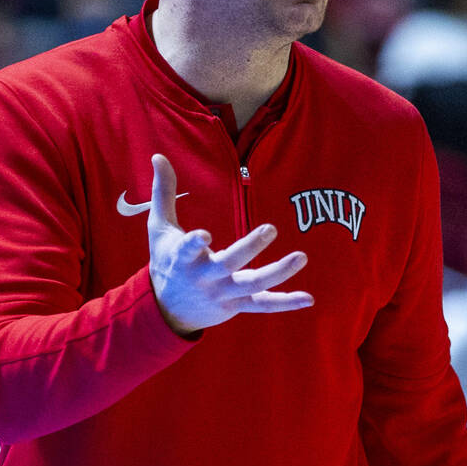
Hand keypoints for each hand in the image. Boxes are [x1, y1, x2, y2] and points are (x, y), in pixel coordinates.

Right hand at [148, 154, 312, 335]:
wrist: (167, 310)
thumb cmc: (165, 261)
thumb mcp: (159, 228)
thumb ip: (163, 192)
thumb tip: (158, 155)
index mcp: (184, 258)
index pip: (187, 249)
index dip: (195, 243)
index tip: (204, 235)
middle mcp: (206, 277)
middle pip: (229, 264)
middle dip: (249, 247)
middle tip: (271, 228)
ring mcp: (224, 293)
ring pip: (253, 285)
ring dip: (279, 272)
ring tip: (302, 257)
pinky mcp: (238, 305)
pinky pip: (264, 304)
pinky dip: (286, 303)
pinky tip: (308, 298)